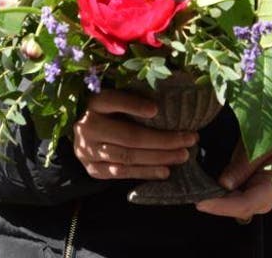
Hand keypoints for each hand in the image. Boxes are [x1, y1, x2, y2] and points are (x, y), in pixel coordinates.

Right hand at [72, 90, 197, 180]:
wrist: (82, 134)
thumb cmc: (107, 112)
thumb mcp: (114, 98)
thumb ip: (132, 99)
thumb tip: (167, 103)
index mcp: (94, 102)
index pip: (113, 101)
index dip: (134, 105)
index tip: (156, 109)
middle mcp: (87, 127)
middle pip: (129, 136)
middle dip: (163, 140)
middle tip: (189, 139)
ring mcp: (88, 151)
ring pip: (128, 156)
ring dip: (159, 158)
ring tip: (182, 155)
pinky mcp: (93, 169)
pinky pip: (122, 173)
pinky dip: (145, 172)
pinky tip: (165, 171)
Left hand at [195, 143, 271, 220]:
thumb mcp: (259, 145)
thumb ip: (244, 165)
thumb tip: (224, 185)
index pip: (246, 204)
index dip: (222, 206)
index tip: (201, 203)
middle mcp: (267, 197)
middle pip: (239, 209)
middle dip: (216, 206)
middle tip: (194, 197)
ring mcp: (260, 196)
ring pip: (235, 206)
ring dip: (217, 202)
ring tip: (197, 194)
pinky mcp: (251, 190)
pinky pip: (235, 198)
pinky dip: (220, 196)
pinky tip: (207, 190)